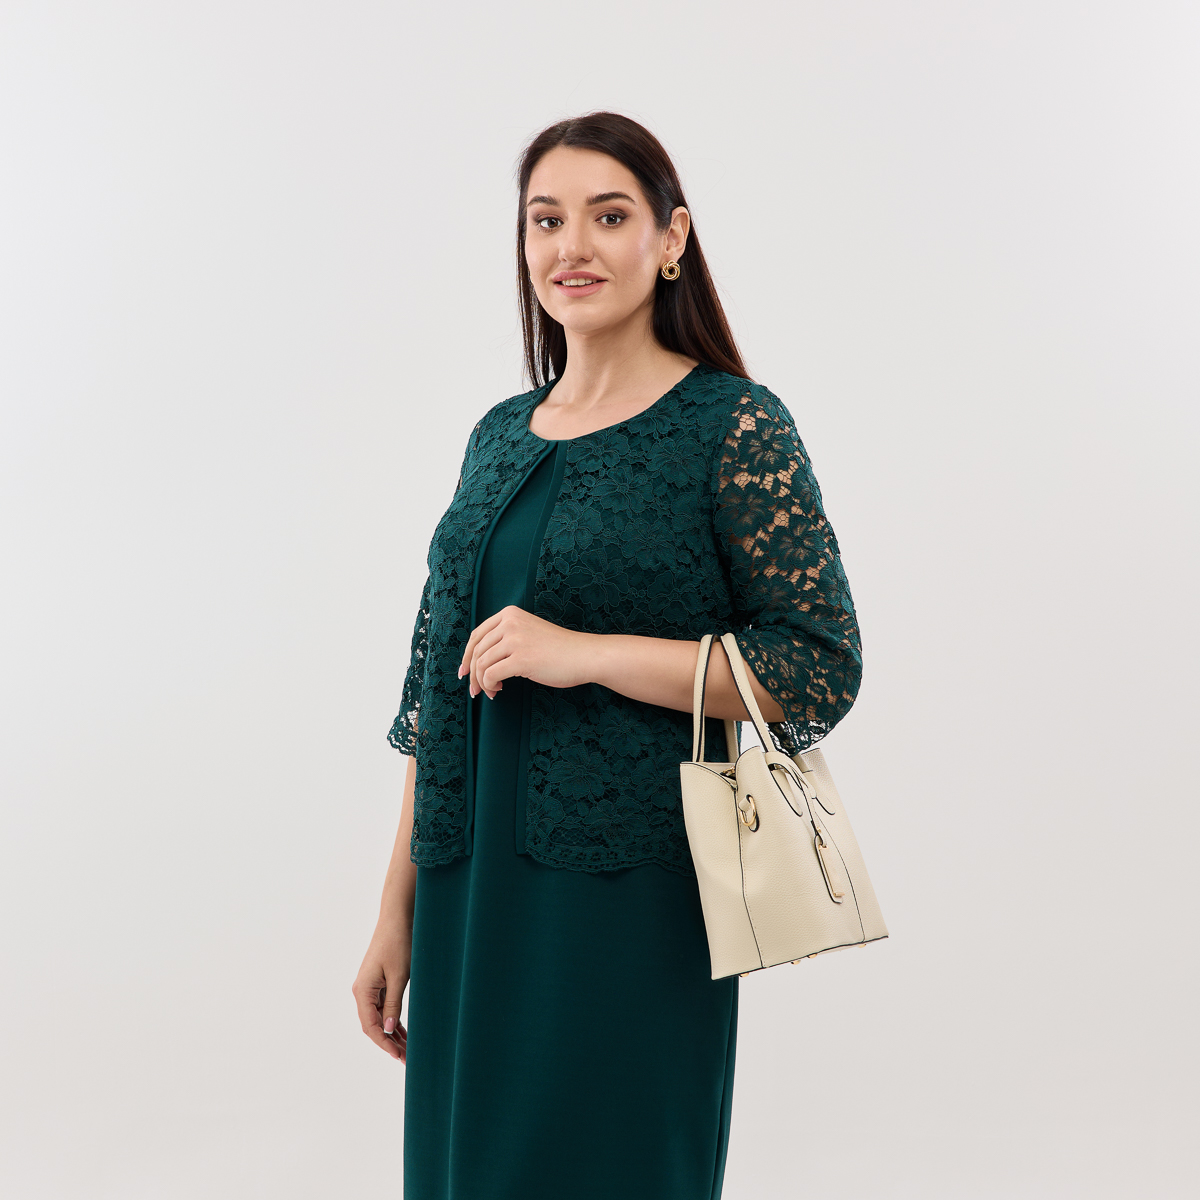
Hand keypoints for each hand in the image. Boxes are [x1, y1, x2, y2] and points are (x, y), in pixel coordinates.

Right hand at [352, 930, 411, 1062]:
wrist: (398, 917)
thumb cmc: (398, 943)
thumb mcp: (399, 976)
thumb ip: (393, 1004)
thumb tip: (389, 1030)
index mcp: (362, 990)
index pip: (370, 1026)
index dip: (384, 1043)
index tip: (397, 1056)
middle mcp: (362, 991)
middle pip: (374, 1025)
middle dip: (389, 1043)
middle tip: (406, 1059)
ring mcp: (370, 987)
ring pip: (380, 1018)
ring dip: (393, 1034)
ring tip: (408, 1051)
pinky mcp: (379, 982)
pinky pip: (384, 1007)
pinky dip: (394, 1020)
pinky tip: (405, 1033)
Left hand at [458, 605, 593, 697]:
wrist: (584, 655)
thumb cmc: (559, 650)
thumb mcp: (528, 632)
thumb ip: (506, 638)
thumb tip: (477, 660)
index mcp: (510, 614)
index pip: (477, 635)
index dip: (467, 656)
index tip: (464, 672)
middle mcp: (510, 623)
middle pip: (476, 651)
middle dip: (472, 673)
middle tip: (475, 690)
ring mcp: (515, 640)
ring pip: (482, 664)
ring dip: (482, 682)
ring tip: (492, 691)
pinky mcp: (521, 658)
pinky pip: (491, 675)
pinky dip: (490, 686)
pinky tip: (499, 690)